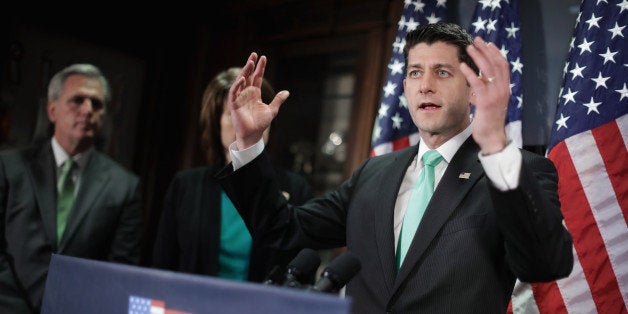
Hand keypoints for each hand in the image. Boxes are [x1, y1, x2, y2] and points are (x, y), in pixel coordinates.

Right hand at [228, 52, 289, 149]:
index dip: (260, 68)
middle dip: (251, 65)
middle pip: (248, 76)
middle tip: (254, 54)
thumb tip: (287, 92)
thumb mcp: (272, 110)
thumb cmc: (260, 124)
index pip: (257, 77)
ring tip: (250, 62)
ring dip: (245, 71)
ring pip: (241, 81)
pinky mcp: (234, 104)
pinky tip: (243, 78)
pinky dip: (237, 85)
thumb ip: (278, 100)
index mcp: (255, 93)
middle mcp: (246, 93)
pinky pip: (234, 92)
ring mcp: (240, 97)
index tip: (263, 57)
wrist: (253, 135)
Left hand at [460, 37, 509, 153]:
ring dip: (478, 57)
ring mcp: (495, 96)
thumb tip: (478, 81)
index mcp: (504, 89)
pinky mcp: (486, 103)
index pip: (503, 66)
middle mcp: (502, 90)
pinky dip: (470, 73)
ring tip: (468, 48)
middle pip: (496, 64)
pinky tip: (463, 66)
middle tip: (476, 39)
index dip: (496, 53)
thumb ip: (485, 91)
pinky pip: (478, 84)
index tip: (487, 44)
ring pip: (488, 70)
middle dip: (486, 50)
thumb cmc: (488, 122)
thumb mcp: (489, 103)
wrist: (492, 139)